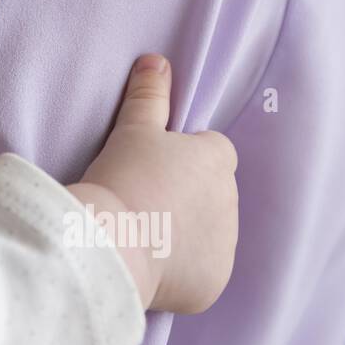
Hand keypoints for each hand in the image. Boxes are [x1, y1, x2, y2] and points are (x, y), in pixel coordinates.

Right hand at [71, 54, 237, 314]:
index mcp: (218, 160)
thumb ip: (149, 95)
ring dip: (185, 232)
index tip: (150, 169)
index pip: (211, 151)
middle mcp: (232, 202)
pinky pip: (200, 273)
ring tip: (142, 233)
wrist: (112, 242)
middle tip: (142, 201)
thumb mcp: (132, 130)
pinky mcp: (213, 284)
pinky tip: (151, 263)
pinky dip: (182, 270)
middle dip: (185, 197)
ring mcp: (225, 246)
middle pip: (210, 194)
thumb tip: (156, 60)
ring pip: (207, 233)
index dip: (181, 159)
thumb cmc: (122, 178)